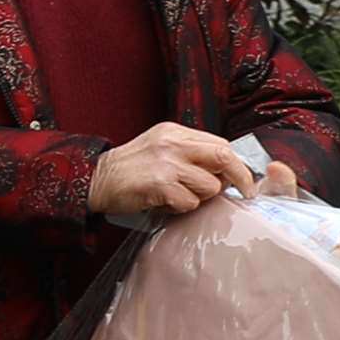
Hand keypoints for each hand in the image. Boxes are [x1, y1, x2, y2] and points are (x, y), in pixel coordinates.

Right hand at [86, 122, 269, 223]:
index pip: (221, 144)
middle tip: (244, 192)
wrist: (95, 179)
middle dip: (240, 177)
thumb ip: (189, 151)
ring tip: (180, 195)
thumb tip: (226, 168)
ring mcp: (166, 164)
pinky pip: (189, 202)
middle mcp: (172, 144)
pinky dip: (181, 207)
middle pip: (224, 156)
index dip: (237, 164)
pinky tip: (166, 202)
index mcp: (175, 132)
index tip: (242, 179)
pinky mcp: (159, 185)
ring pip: (210, 186)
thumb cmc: (131, 167)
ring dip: (200, 197)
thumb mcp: (160, 146)